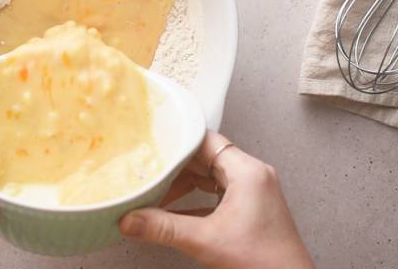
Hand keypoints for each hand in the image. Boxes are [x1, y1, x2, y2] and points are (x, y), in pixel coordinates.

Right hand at [119, 131, 312, 268]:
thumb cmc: (266, 263)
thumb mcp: (206, 242)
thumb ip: (164, 229)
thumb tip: (131, 220)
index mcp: (248, 172)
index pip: (206, 141)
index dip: (178, 142)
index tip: (154, 144)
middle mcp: (253, 176)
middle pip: (206, 157)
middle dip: (176, 166)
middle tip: (149, 169)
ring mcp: (253, 192)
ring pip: (210, 175)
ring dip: (184, 184)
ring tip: (159, 192)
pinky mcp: (250, 208)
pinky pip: (216, 193)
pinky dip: (195, 200)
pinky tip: (175, 212)